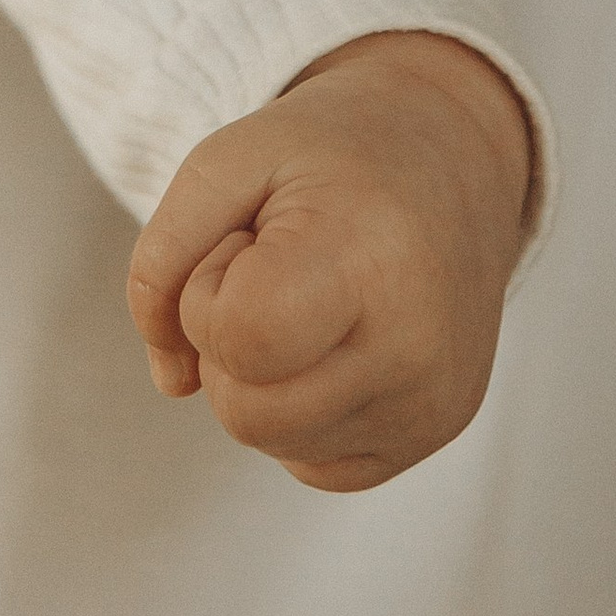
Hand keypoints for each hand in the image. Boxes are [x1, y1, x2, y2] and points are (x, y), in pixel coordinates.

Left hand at [124, 30, 535, 491]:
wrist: (452, 158)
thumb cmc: (335, 154)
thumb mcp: (231, 157)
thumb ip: (163, 258)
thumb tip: (172, 379)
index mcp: (370, 262)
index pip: (240, 340)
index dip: (207, 297)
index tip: (243, 245)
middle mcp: (413, 350)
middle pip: (244, 413)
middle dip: (226, 341)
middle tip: (273, 269)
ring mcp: (428, 406)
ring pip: (271, 441)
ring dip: (259, 377)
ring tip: (308, 298)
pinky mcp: (429, 437)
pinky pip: (312, 462)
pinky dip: (297, 407)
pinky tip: (331, 340)